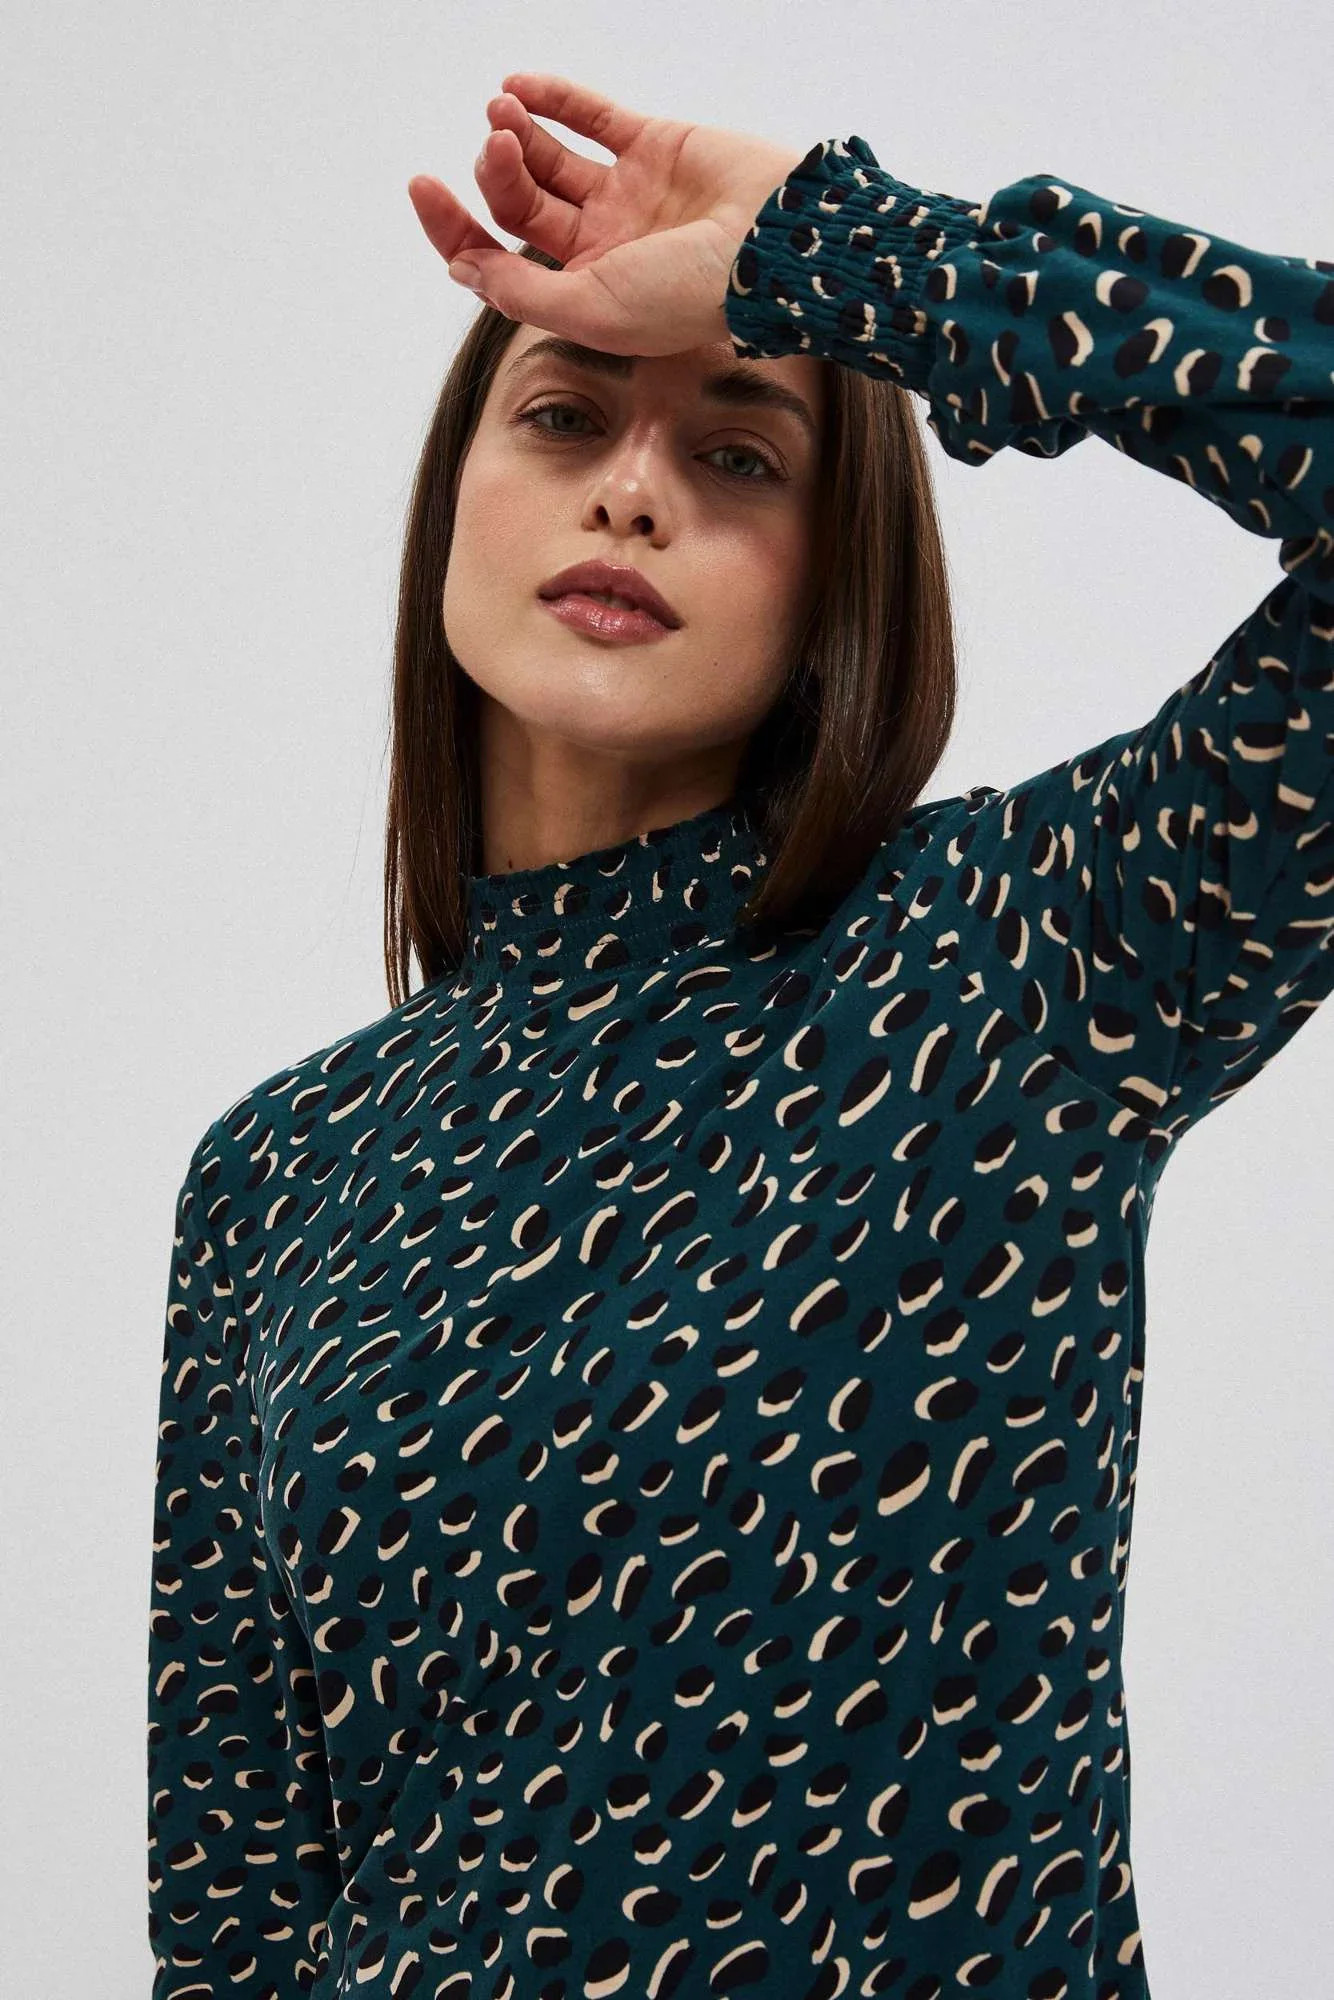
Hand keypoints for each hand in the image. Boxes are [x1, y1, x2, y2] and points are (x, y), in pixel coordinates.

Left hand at [406, 72, 805, 354]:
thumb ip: (521, 291)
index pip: (500, 262)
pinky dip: (552, 98)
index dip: (455, 228)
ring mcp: (628, 196)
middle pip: (520, 204)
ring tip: (503, 111)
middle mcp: (603, 248)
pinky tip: (520, 86)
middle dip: (494, 172)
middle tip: (495, 145)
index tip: (424, 189)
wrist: (778, 248)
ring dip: (516, 133)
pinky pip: (592, 117)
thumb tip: (460, 265)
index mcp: (585, 295)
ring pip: (550, 159)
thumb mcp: (592, 310)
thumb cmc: (692, 296)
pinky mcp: (654, 148)